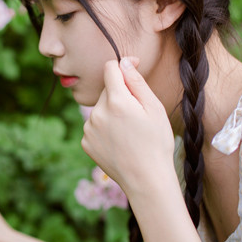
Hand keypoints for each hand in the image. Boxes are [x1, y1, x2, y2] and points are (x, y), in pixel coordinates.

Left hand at [81, 57, 176, 197]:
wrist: (146, 180)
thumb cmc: (156, 143)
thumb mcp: (154, 108)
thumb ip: (136, 81)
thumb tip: (125, 61)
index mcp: (116, 101)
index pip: (110, 68)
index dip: (123, 68)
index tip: (133, 72)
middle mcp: (97, 112)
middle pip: (107, 90)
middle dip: (120, 95)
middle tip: (138, 116)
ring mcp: (88, 129)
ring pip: (100, 109)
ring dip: (112, 113)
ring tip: (129, 132)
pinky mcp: (85, 142)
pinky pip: (95, 126)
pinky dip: (105, 129)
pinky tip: (119, 142)